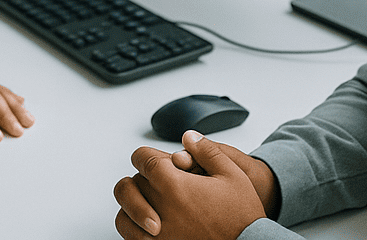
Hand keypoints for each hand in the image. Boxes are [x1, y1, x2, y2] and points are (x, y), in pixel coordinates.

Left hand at [113, 133, 266, 239]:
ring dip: (132, 205)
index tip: (150, 160)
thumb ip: (207, 151)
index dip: (145, 156)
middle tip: (153, 181)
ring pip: (124, 215)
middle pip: (132, 184)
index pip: (142, 159)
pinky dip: (133, 230)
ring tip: (145, 203)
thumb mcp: (232, 175)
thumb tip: (188, 137)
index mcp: (174, 185)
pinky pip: (131, 239)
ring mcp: (158, 236)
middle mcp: (161, 210)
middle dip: (141, 178)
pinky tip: (147, 226)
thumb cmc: (242, 218)